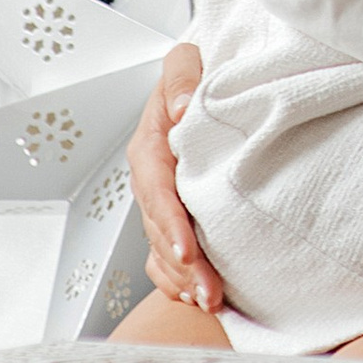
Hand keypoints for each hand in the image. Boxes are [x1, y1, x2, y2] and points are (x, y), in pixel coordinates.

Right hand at [131, 44, 217, 312]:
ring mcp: (160, 203)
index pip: (157, 190)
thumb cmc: (198, 72)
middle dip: (183, 264)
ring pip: (161, 249)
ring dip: (184, 278)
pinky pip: (165, 257)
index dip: (171, 222)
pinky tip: (195, 298)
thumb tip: (180, 109)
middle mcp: (152, 180)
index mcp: (152, 146)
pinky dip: (178, 281)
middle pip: (160, 230)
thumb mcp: (187, 61)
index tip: (188, 248)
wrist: (200, 80)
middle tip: (210, 290)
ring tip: (210, 301)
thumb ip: (182, 79)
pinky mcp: (171, 217)